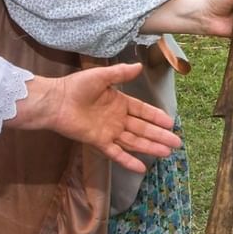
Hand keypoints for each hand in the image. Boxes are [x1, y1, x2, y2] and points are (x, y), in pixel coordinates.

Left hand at [18, 63, 181, 170]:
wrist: (55, 101)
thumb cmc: (75, 86)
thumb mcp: (101, 76)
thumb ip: (121, 73)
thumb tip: (139, 66)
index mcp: (119, 103)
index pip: (143, 111)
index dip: (157, 117)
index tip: (171, 123)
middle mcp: (116, 119)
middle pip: (143, 129)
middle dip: (159, 136)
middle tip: (176, 143)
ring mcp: (108, 132)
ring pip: (134, 141)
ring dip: (150, 147)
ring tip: (167, 153)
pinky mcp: (98, 141)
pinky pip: (116, 153)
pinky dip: (128, 161)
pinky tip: (141, 167)